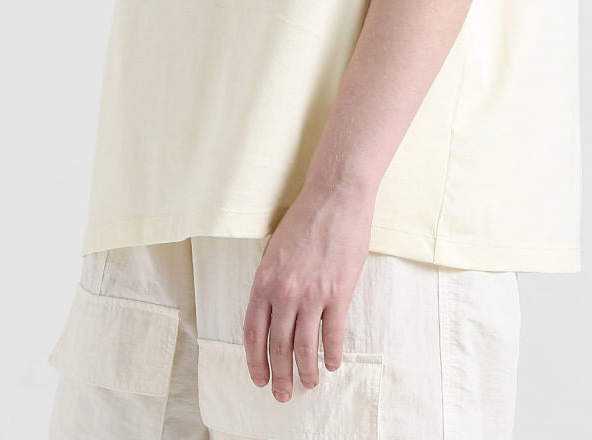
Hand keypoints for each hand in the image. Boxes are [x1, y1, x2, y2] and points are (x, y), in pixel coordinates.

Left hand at [242, 178, 374, 402]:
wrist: (335, 196)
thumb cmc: (305, 218)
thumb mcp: (275, 250)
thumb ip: (271, 283)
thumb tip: (272, 314)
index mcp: (264, 280)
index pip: (254, 332)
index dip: (255, 361)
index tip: (259, 378)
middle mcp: (284, 291)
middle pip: (278, 345)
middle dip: (280, 375)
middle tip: (283, 395)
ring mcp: (312, 293)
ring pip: (305, 346)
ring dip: (306, 371)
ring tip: (309, 384)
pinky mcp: (338, 292)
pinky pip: (333, 334)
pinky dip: (331, 354)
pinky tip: (332, 364)